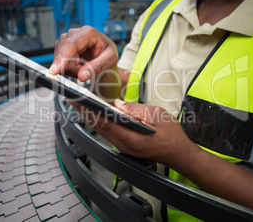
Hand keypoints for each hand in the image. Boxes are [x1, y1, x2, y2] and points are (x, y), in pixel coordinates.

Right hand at [49, 26, 118, 81]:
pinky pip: (59, 63)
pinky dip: (68, 68)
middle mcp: (74, 33)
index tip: (54, 70)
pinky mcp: (61, 47)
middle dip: (74, 68)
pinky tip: (78, 65)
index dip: (62, 58)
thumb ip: (97, 67)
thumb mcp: (110, 60)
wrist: (104, 56)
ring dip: (72, 69)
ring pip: (60, 61)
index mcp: (88, 32)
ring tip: (85, 66)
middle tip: (88, 71)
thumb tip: (82, 75)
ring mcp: (65, 39)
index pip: (71, 44)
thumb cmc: (108, 54)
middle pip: (64, 54)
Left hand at [68, 98, 198, 169]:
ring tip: (80, 103)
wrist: (180, 154)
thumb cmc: (172, 136)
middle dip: (85, 112)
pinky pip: (108, 133)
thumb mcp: (157, 115)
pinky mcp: (125, 147)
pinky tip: (95, 114)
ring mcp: (124, 148)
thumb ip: (136, 109)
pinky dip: (99, 122)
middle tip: (73, 98)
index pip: (105, 123)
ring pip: (102, 131)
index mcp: (132, 138)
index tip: (79, 100)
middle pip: (99, 127)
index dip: (89, 111)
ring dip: (90, 117)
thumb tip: (118, 104)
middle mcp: (124, 146)